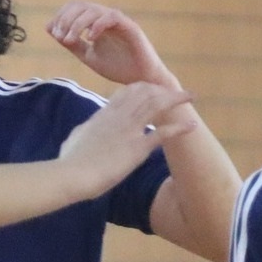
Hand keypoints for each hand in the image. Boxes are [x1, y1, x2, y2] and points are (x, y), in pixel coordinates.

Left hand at [47, 0, 176, 89]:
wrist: (141, 81)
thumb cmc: (118, 68)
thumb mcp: (88, 56)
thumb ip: (72, 43)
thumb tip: (51, 29)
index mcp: (96, 23)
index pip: (75, 7)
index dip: (60, 16)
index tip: (52, 31)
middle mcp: (106, 18)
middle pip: (81, 5)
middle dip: (66, 18)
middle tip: (61, 36)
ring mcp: (119, 21)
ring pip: (94, 10)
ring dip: (78, 23)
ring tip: (71, 40)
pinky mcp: (130, 27)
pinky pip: (111, 17)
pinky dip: (97, 25)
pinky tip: (90, 39)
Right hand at [58, 82, 193, 196]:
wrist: (72, 173)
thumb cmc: (70, 160)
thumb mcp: (75, 137)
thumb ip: (85, 129)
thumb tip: (84, 129)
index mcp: (105, 113)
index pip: (127, 91)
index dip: (144, 87)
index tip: (154, 88)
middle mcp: (119, 116)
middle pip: (146, 92)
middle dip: (163, 89)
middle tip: (176, 92)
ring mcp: (130, 130)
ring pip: (157, 105)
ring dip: (176, 99)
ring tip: (190, 97)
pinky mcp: (138, 148)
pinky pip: (163, 133)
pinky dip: (180, 127)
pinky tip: (192, 124)